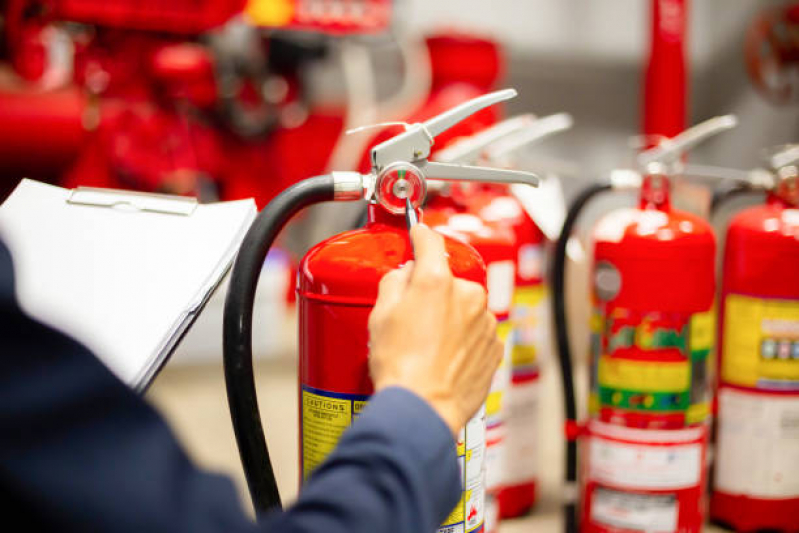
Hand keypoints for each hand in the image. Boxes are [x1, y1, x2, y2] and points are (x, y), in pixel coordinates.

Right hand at [368, 224, 502, 435]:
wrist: (423, 409)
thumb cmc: (400, 367)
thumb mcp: (380, 315)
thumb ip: (394, 282)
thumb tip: (405, 274)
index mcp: (436, 281)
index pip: (430, 242)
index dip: (421, 234)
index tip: (419, 233)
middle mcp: (467, 295)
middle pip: (448, 281)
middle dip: (432, 293)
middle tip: (412, 318)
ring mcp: (485, 322)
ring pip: (464, 308)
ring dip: (450, 318)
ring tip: (427, 346)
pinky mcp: (494, 346)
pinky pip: (477, 333)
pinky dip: (463, 340)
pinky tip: (443, 357)